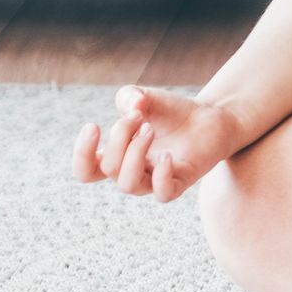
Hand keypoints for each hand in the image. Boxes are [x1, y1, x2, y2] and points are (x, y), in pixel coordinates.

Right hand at [71, 85, 243, 203]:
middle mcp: (133, 172)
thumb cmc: (171, 112)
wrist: (209, 116)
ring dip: (134, 153)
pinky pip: (163, 193)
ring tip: (149, 128)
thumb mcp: (144, 97)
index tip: (93, 126)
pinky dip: (161, 176)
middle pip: (109, 169)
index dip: (82, 154)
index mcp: (118, 156)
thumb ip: (129, 97)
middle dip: (119, 137)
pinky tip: (167, 155)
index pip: (86, 171)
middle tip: (139, 115)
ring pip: (128, 185)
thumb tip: (131, 110)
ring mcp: (155, 180)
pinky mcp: (180, 182)